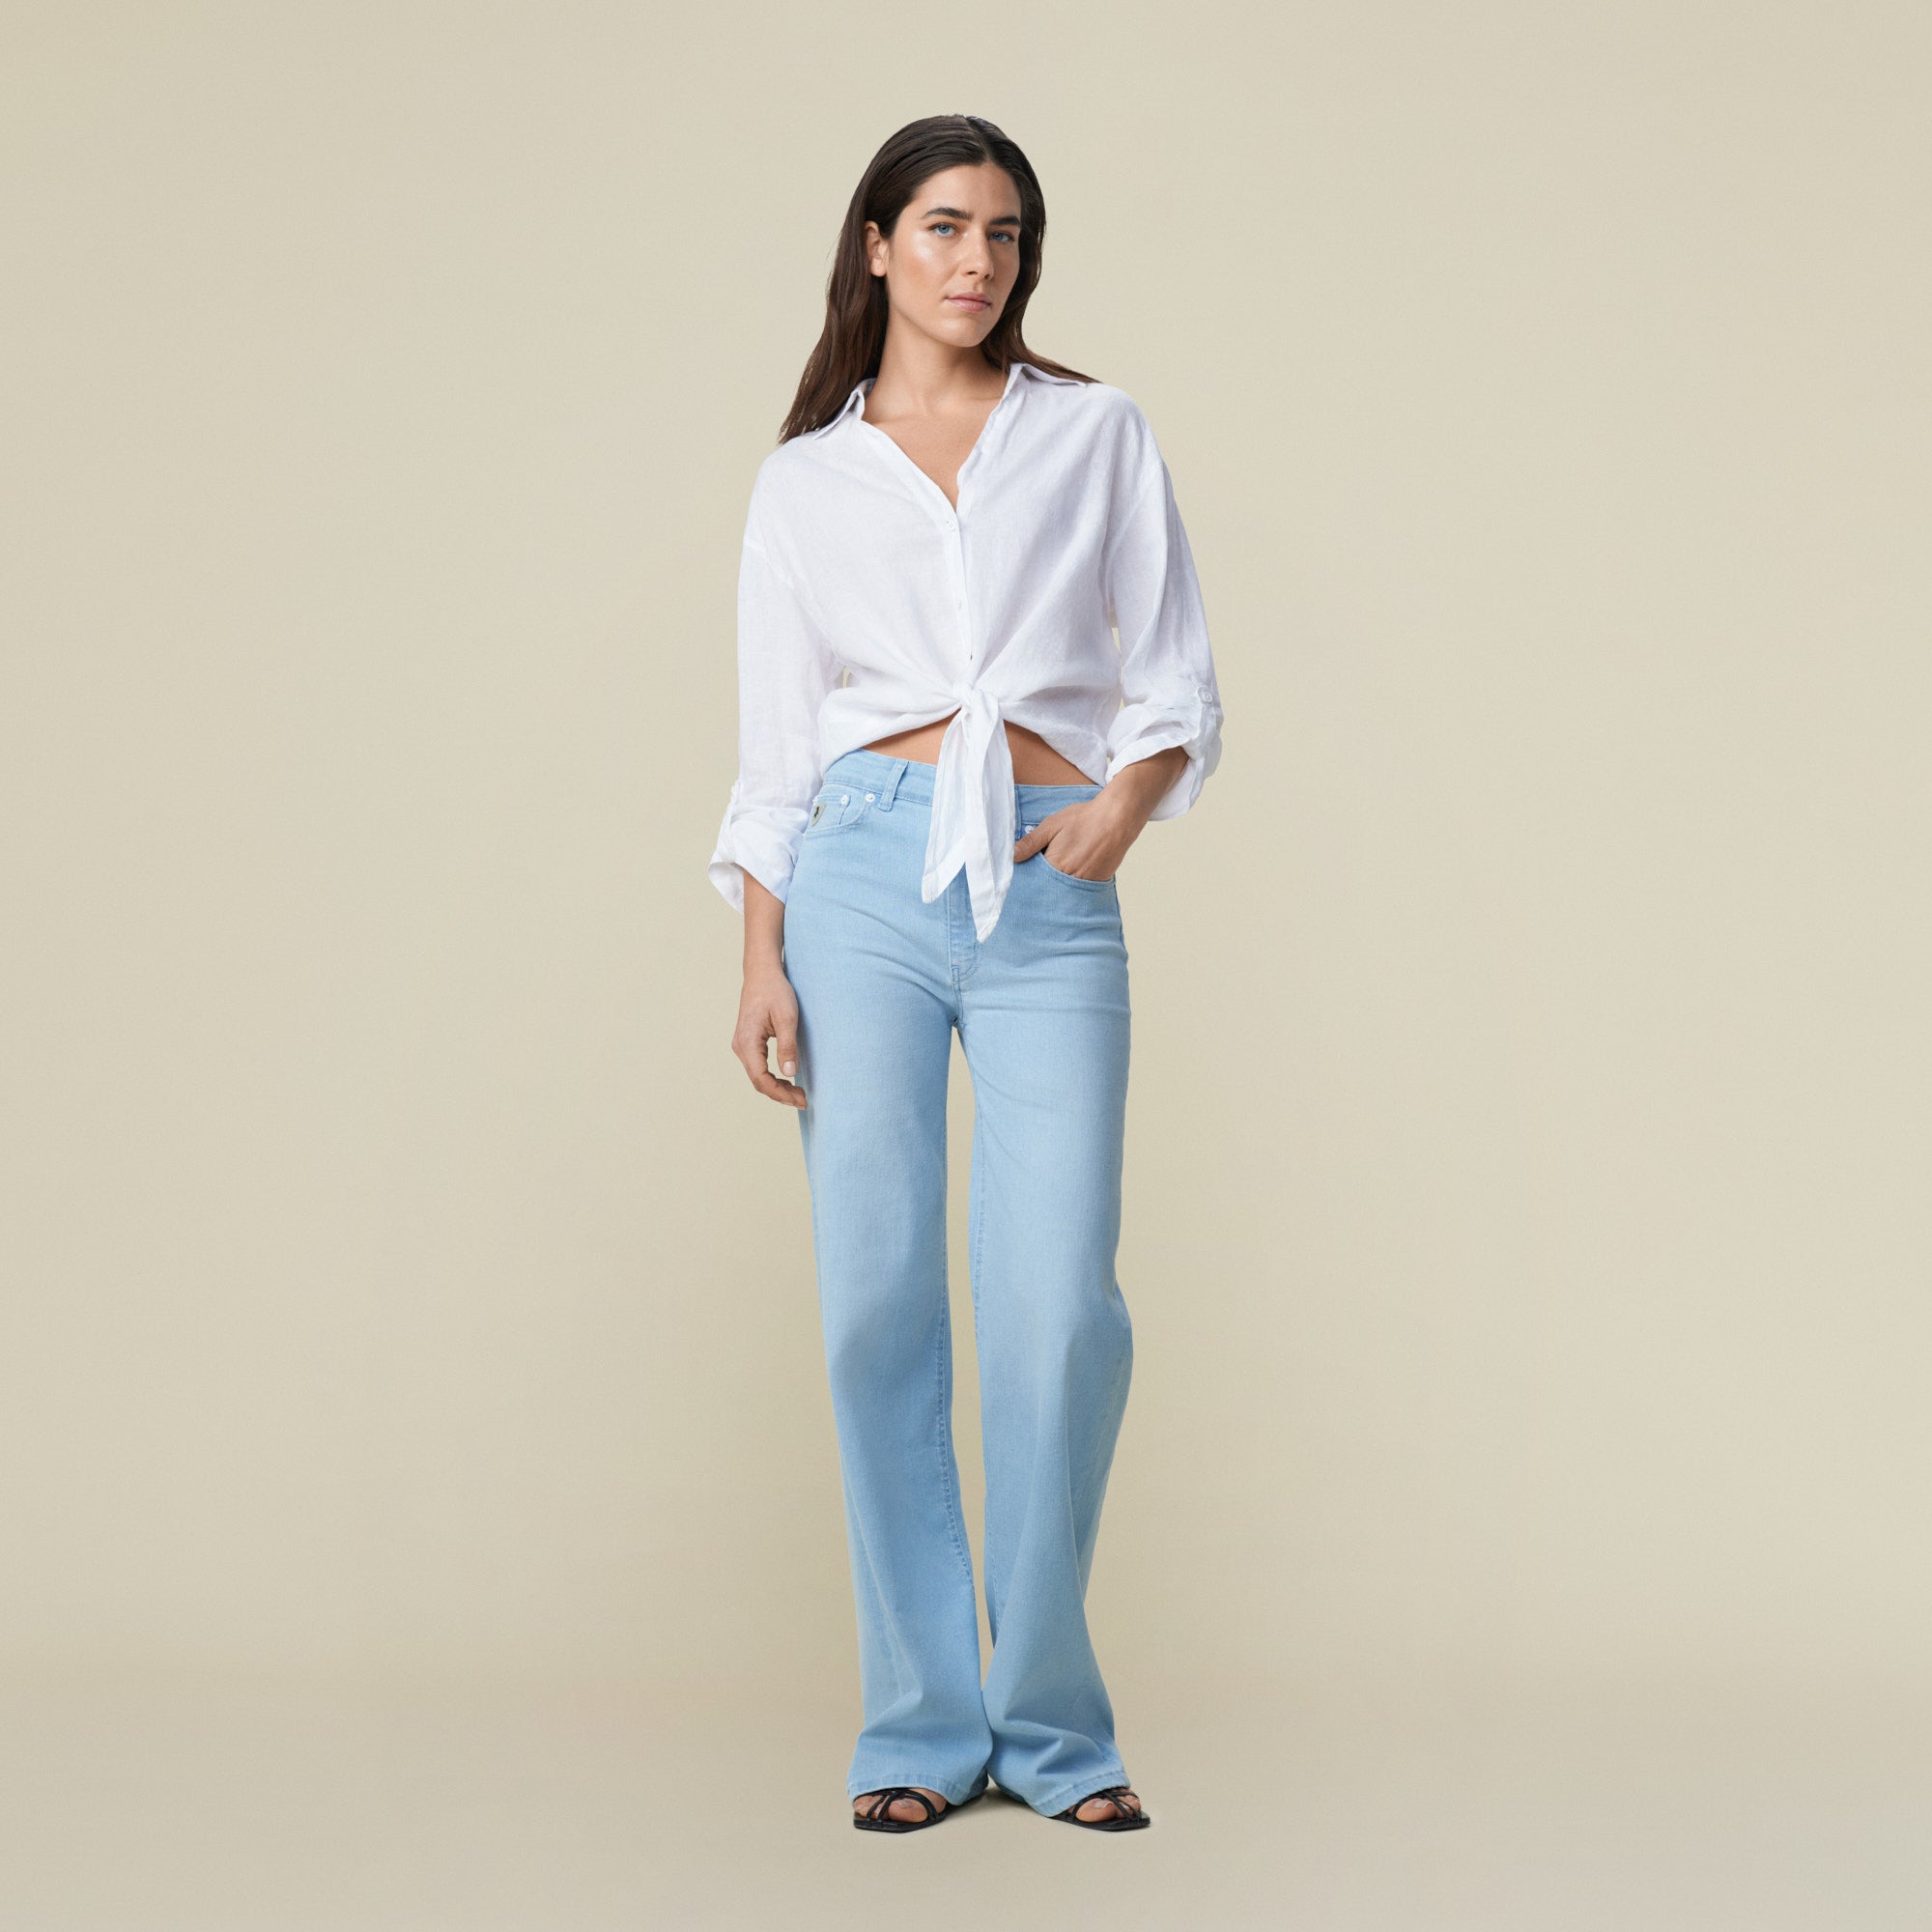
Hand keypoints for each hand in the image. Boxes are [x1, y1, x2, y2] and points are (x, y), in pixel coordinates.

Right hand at [732, 963, 806, 1107]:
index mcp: (747, 1042)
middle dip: (780, 1094)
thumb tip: (790, 1074)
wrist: (762, 973)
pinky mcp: (748, 1042)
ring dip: (776, 1087)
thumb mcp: (787, 1018)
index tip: (800, 1100)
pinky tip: (787, 1080)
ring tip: (798, 1093)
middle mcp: (740, 1046)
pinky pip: (758, 1067)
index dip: (780, 1093)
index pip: (761, 1079)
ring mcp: (742, 1045)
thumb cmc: (775, 991)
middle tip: (803, 1100)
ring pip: (757, 1076)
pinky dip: (772, 1077)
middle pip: (758, 1081)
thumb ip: (788, 1046)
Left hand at [1012, 746, 1185, 880]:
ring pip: (1065, 891)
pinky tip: (1073, 873)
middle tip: (1040, 877)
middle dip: (1042, 886)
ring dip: (1059, 886)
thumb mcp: (1052, 825)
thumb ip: (1030, 842)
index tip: (1022, 880)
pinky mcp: (1098, 882)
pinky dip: (1074, 885)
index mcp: (1055, 865)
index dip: (1028, 880)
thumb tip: (1011, 856)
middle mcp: (1070, 879)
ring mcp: (1086, 883)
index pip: (1034, 882)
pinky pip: (1081, 889)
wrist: (1118, 818)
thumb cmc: (1084, 819)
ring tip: (1059, 873)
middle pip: (1049, 889)